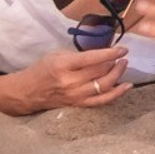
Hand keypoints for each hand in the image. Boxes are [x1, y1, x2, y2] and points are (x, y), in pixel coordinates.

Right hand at [14, 43, 131, 111]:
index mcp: (64, 65)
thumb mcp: (57, 54)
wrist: (27, 91)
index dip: (111, 53)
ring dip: (118, 75)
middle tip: (122, 57)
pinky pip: (102, 100)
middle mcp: (70, 82)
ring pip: (104, 86)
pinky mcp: (78, 104)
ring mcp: (75, 95)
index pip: (92, 58)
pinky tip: (126, 86)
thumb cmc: (43, 69)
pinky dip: (116, 93)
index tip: (123, 49)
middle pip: (101, 72)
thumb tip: (103, 52)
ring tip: (123, 66)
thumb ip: (79, 54)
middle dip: (116, 63)